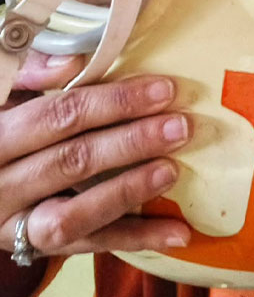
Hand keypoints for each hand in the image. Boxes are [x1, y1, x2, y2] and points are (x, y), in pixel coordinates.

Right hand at [0, 56, 191, 258]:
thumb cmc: (7, 125)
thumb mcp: (8, 94)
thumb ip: (34, 71)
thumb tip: (73, 62)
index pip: (60, 116)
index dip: (114, 102)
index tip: (164, 90)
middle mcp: (3, 184)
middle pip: (72, 161)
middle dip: (132, 142)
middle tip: (179, 127)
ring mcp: (18, 223)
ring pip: (74, 214)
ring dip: (128, 191)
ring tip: (171, 170)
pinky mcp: (39, 248)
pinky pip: (91, 246)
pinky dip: (137, 240)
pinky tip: (177, 231)